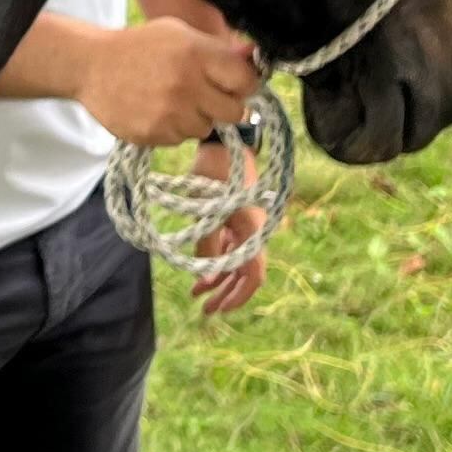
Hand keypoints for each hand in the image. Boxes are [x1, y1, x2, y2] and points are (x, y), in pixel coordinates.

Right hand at [77, 16, 262, 149]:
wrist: (91, 66)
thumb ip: (217, 48)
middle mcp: (187, 85)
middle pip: (234, 111)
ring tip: (173, 100)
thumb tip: (254, 56)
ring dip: (197, 118)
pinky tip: (156, 110)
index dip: (244, 83)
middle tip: (206, 95)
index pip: (245, 80)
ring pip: (207, 128)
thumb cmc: (140, 46)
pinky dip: (173, 129)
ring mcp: (170, 113)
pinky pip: (180, 138)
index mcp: (196, 54)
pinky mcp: (154, 134)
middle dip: (224, 105)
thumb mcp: (179, 33)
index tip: (234, 83)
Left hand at [190, 160, 267, 318]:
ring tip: (196, 293)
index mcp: (253, 232)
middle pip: (245, 273)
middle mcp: (254, 233)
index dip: (238, 296)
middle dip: (225, 293)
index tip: (219, 309)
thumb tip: (204, 278)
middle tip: (204, 309)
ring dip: (219, 279)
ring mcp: (248, 226)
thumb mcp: (205, 212)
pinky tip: (201, 271)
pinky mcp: (239, 217)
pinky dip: (219, 260)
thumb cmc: (214, 173)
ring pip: (237, 262)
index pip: (253, 276)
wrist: (223, 142)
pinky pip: (232, 247)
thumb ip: (207, 245)